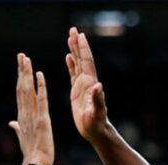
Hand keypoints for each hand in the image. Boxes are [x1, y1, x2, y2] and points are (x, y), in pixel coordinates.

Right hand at [9, 53, 53, 164]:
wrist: (36, 163)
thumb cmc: (31, 152)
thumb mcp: (22, 138)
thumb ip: (17, 128)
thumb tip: (11, 123)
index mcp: (22, 116)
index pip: (20, 93)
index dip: (19, 78)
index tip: (20, 65)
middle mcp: (25, 113)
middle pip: (21, 87)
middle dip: (21, 71)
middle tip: (21, 55)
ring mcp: (32, 115)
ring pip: (28, 90)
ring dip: (27, 74)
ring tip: (27, 59)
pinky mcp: (42, 119)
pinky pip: (41, 100)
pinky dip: (40, 87)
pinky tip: (40, 74)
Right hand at [66, 27, 108, 141]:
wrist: (96, 131)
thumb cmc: (96, 124)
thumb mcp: (97, 112)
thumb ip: (98, 99)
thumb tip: (99, 85)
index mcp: (90, 84)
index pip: (86, 62)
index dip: (83, 49)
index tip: (79, 35)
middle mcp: (87, 82)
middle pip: (82, 58)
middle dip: (77, 44)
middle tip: (73, 29)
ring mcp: (82, 86)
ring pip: (78, 64)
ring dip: (74, 50)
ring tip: (70, 37)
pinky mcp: (77, 92)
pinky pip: (73, 74)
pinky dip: (71, 64)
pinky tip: (68, 57)